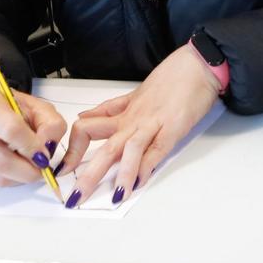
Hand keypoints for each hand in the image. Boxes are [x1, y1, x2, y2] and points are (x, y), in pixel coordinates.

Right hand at [0, 89, 67, 186]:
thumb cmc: (11, 109)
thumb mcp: (37, 107)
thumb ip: (51, 125)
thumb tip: (49, 150)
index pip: (11, 130)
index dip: (32, 147)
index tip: (46, 155)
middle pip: (2, 162)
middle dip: (29, 171)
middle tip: (43, 169)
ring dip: (21, 178)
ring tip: (29, 165)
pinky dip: (11, 180)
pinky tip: (14, 166)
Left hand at [59, 44, 219, 207]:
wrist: (198, 65)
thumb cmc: (171, 78)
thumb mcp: (135, 93)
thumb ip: (110, 109)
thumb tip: (85, 116)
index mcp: (123, 115)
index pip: (86, 129)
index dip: (72, 150)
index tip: (64, 169)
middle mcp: (133, 121)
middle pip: (104, 148)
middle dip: (88, 175)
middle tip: (76, 198)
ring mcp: (153, 124)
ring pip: (128, 149)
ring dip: (120, 174)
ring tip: (114, 196)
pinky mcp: (174, 127)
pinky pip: (157, 149)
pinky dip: (147, 165)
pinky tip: (140, 181)